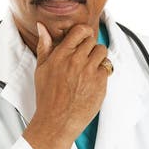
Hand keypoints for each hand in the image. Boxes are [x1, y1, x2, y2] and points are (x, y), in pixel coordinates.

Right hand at [32, 21, 110, 140]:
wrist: (56, 121)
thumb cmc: (47, 97)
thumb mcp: (41, 69)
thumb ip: (44, 46)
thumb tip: (42, 26)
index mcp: (61, 54)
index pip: (80, 30)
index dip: (84, 33)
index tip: (83, 39)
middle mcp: (76, 60)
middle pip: (92, 40)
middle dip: (89, 47)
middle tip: (85, 58)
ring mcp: (89, 71)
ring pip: (102, 51)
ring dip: (98, 57)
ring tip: (90, 68)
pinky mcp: (100, 83)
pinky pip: (107, 67)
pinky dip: (102, 72)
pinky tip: (92, 81)